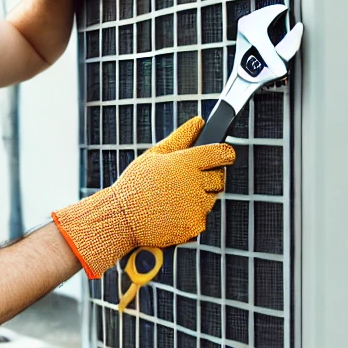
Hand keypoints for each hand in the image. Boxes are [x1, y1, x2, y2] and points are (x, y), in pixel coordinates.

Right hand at [51, 116, 234, 276]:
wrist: (122, 220)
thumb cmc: (135, 186)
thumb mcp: (154, 155)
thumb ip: (181, 137)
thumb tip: (199, 122)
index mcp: (186, 163)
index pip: (222, 153)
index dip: (225, 154)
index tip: (224, 156)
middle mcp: (195, 184)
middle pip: (220, 178)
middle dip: (209, 178)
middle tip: (185, 183)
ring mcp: (197, 207)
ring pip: (211, 200)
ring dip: (199, 199)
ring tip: (173, 200)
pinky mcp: (196, 226)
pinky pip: (202, 219)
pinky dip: (191, 218)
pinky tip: (172, 215)